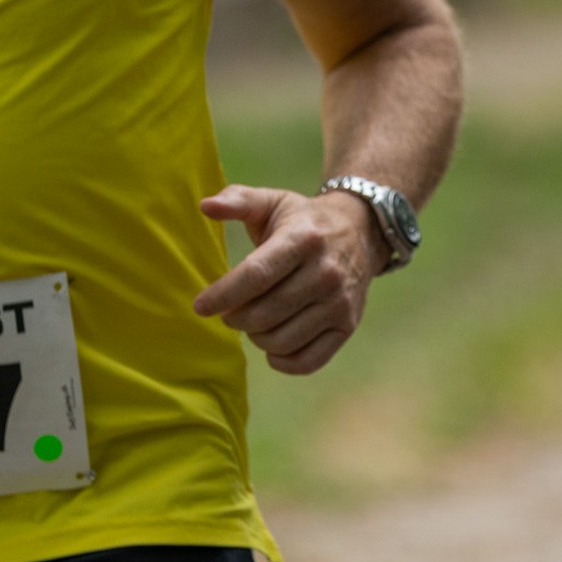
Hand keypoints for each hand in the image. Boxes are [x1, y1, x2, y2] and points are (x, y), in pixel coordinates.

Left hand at [194, 185, 385, 374]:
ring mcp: (339, 302)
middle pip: (264, 313)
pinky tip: (272, 344)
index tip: (200, 306)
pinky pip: (307, 361)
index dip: (223, 294)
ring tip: (253, 321)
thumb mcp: (273, 201)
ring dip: (255, 337)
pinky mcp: (348, 325)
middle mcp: (326, 272)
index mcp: (303, 238)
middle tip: (230, 311)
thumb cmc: (304, 220)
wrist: (361, 232)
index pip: (256, 275)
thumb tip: (205, 205)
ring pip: (281, 340)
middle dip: (235, 318)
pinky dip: (281, 360)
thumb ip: (238, 200)